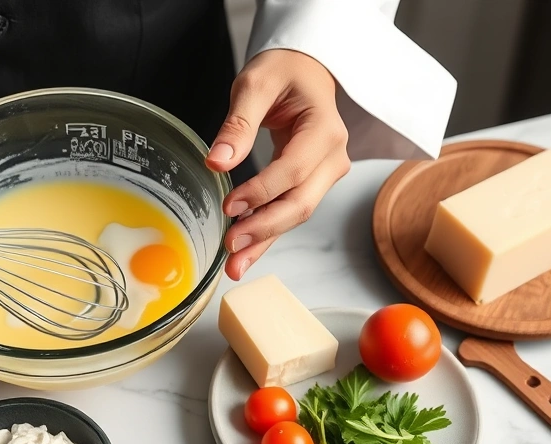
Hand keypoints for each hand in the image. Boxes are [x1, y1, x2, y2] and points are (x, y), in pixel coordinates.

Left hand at [206, 49, 351, 279]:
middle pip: (301, 202)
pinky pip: (287, 211)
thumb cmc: (282, 72)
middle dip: (265, 229)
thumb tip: (217, 161)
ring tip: (234, 265)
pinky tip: (244, 254)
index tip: (230, 206)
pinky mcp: (310, 184)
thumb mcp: (255, 83)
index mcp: (324, 129)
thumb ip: (238, 123)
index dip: (262, 192)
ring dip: (264, 241)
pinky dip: (266, 234)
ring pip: (295, 214)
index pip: (293, 169)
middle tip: (230, 248)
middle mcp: (333, 156)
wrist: (303, 71)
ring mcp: (325, 173)